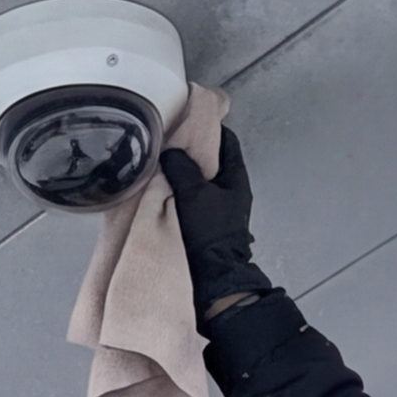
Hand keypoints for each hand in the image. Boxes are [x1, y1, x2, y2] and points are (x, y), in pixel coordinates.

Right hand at [165, 117, 263, 310]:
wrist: (212, 276)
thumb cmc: (208, 232)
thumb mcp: (194, 193)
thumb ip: (181, 167)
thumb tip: (170, 151)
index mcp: (236, 178)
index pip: (227, 141)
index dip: (209, 127)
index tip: (189, 120)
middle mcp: (230, 191)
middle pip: (211, 160)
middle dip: (191, 150)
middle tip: (168, 142)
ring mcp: (218, 209)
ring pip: (199, 180)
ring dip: (182, 173)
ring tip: (160, 165)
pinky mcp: (205, 224)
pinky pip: (191, 199)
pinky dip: (178, 192)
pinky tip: (160, 191)